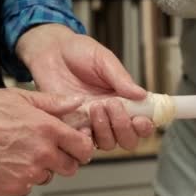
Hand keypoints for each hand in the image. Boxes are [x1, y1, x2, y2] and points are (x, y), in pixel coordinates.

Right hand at [0, 89, 92, 195]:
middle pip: (70, 168)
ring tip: (17, 153)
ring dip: (39, 170)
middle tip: (44, 150)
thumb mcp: (19, 97)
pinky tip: (5, 165)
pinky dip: (19, 181)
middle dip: (62, 160)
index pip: (84, 148)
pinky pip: (26, 189)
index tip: (75, 146)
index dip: (81, 148)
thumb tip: (77, 103)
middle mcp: (40, 153)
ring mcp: (26, 173)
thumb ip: (53, 103)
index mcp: (47, 129)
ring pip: (46, 178)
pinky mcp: (9, 188)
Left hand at [16, 24, 154, 150]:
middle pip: (127, 140)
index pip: (142, 122)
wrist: (51, 51)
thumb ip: (121, 78)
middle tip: (113, 105)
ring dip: (106, 129)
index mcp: (124, 100)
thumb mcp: (104, 60)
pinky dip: (86, 138)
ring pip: (108, 144)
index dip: (145, 127)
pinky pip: (83, 143)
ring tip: (96, 106)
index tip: (140, 119)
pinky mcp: (72, 126)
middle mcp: (111, 115)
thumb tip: (143, 95)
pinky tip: (83, 124)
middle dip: (124, 128)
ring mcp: (92, 122)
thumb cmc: (79, 52)